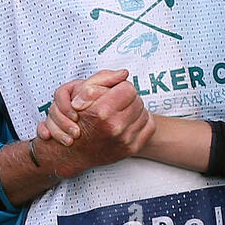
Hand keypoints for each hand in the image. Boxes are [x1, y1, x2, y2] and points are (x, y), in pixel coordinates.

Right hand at [35, 69, 153, 175]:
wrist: (74, 151)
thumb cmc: (78, 119)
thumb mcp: (82, 93)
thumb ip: (103, 78)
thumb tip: (124, 73)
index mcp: (102, 112)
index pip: (128, 88)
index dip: (120, 88)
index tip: (114, 93)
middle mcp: (115, 127)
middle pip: (138, 100)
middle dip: (128, 99)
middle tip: (116, 104)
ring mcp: (125, 140)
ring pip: (144, 113)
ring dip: (134, 111)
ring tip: (120, 114)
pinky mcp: (132, 148)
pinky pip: (149, 126)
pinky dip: (141, 123)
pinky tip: (129, 123)